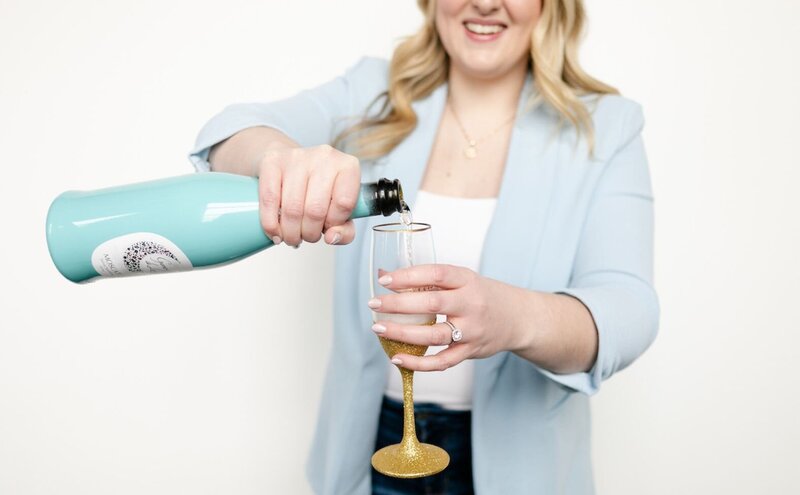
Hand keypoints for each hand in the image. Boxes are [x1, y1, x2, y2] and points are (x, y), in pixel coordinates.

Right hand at [256, 144, 359, 246]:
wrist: (290, 163)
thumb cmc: (319, 189)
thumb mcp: (341, 210)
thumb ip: (345, 231)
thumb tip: (331, 238)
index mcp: (348, 167)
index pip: (344, 203)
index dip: (334, 223)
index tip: (327, 227)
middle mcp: (324, 157)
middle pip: (316, 210)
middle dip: (309, 233)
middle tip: (306, 236)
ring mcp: (297, 157)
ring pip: (292, 209)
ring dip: (291, 233)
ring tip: (292, 236)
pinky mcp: (273, 161)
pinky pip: (270, 200)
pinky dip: (271, 224)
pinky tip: (275, 232)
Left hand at [368, 264, 525, 371]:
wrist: (518, 318)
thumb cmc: (482, 295)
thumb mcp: (463, 280)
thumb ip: (429, 280)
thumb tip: (385, 276)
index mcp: (467, 280)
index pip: (436, 274)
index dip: (409, 276)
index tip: (385, 280)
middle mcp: (471, 304)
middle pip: (432, 304)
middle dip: (399, 304)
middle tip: (374, 303)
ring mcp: (472, 331)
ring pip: (434, 335)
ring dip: (403, 333)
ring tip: (379, 328)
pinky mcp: (470, 352)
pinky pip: (442, 361)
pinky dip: (419, 363)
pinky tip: (397, 358)